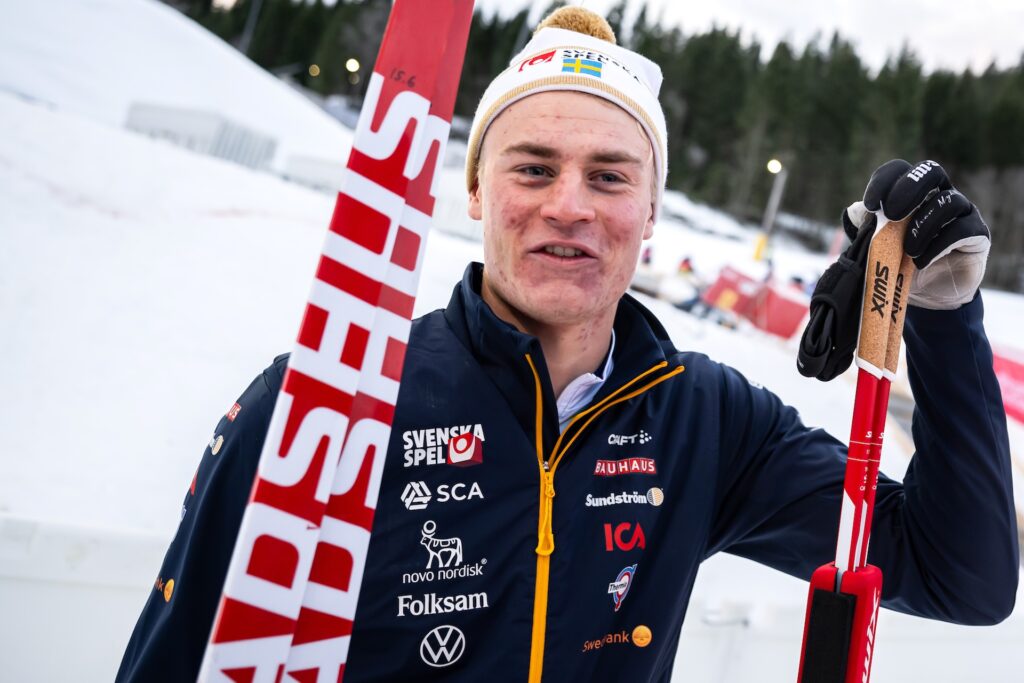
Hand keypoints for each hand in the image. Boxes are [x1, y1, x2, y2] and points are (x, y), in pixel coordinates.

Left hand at [848, 159, 990, 309]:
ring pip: (949, 201)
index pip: (900, 170)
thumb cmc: (899, 264)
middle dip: (908, 189)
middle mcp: (939, 195)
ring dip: (923, 225)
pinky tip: (922, 262)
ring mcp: (962, 213)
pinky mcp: (977, 235)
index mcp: (912, 193)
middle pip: (931, 171)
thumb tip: (854, 210)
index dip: (884, 181)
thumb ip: (863, 227)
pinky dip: (939, 245)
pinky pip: (963, 229)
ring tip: (908, 250)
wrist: (925, 296)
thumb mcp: (875, 246)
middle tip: (891, 214)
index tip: (870, 205)